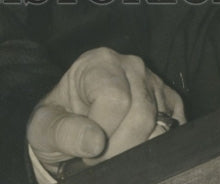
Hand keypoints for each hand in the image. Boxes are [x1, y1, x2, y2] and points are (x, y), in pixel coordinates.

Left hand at [27, 48, 184, 174]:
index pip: (115, 99)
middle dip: (118, 149)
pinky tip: (132, 147)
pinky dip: (155, 149)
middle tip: (98, 157)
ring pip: (161, 127)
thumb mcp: (44, 128)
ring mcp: (155, 83)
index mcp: (99, 62)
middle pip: (142, 116)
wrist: (72, 126)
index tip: (86, 146)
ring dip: (136, 152)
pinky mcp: (171, 103)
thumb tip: (96, 142)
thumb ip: (63, 132)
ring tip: (113, 151)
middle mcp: (132, 66)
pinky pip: (175, 132)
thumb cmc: (58, 122)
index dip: (102, 132)